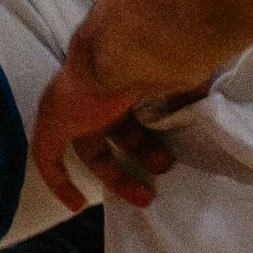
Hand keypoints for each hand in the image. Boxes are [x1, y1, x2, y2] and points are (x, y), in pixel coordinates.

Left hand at [31, 3, 211, 215]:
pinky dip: (59, 180)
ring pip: (91, 148)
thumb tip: (204, 107)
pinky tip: (76, 205)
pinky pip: (48, 156)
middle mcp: (101, 89)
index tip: (170, 149)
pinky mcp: (54, 119)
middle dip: (141, 154)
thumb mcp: (183, 77)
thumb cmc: (161, 56)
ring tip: (147, 195)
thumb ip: (188, 92)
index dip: (150, 128)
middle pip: (116, 130)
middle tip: (165, 171)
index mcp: (129, 75)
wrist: (126, 47)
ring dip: (117, 176)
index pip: (135, 105)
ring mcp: (76, 104)